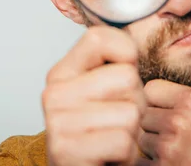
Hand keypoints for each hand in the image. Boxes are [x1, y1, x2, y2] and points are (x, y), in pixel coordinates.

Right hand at [42, 26, 145, 165]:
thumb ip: (110, 66)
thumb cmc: (98, 135)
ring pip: (130, 111)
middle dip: (135, 101)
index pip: (99, 36)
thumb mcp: (99, 92)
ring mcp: (58, 122)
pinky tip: (109, 156)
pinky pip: (123, 142)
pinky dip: (126, 154)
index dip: (126, 52)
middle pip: (127, 77)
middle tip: (117, 120)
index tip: (124, 73)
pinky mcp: (66, 151)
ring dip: (132, 131)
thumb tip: (132, 44)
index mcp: (61, 73)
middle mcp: (54, 93)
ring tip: (112, 138)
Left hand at [138, 27, 190, 165]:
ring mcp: (168, 148)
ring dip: (149, 140)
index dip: (156, 99)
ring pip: (138, 134)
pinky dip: (147, 160)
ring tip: (168, 143)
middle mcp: (177, 122)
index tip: (168, 107)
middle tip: (168, 127)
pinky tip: (165, 158)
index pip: (149, 89)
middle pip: (141, 111)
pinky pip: (138, 157)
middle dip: (151, 119)